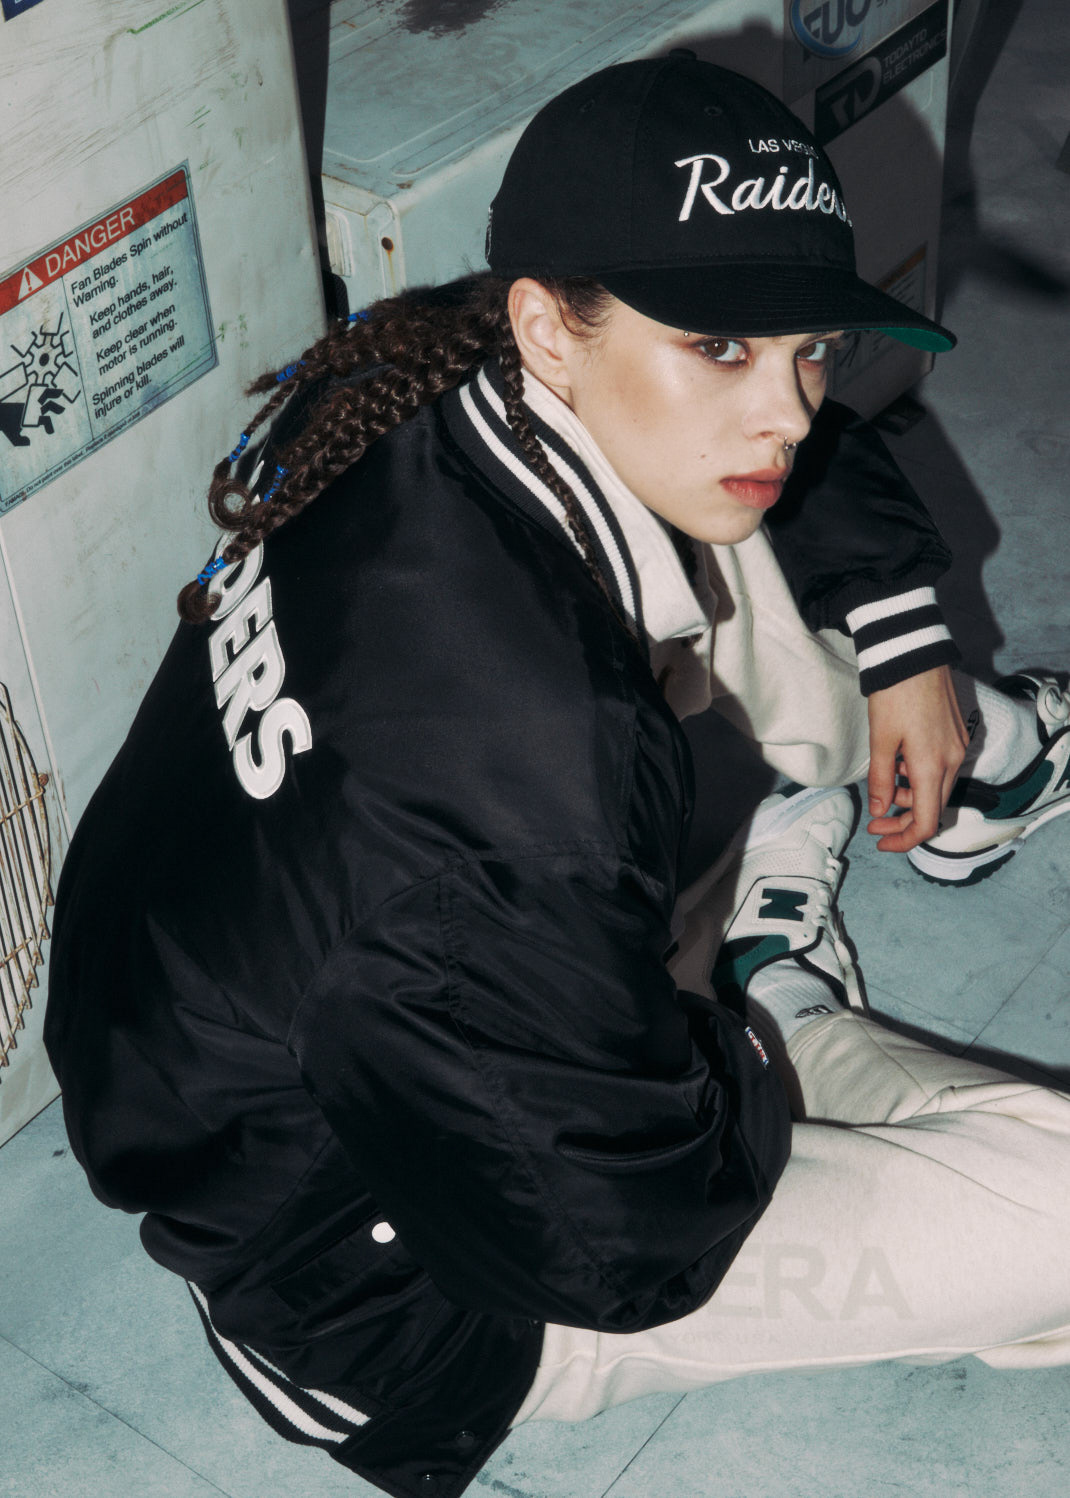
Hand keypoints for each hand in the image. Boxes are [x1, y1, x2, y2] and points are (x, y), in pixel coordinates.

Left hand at [866, 665, 969, 852]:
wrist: (914, 653)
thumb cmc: (894, 694)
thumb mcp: (880, 740)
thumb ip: (881, 780)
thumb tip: (881, 810)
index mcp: (933, 766)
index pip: (926, 822)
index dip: (904, 839)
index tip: (880, 841)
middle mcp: (952, 761)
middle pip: (933, 808)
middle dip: (904, 821)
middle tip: (875, 823)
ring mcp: (958, 747)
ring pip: (937, 788)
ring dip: (912, 798)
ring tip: (884, 790)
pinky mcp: (956, 734)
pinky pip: (941, 768)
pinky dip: (920, 778)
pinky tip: (899, 767)